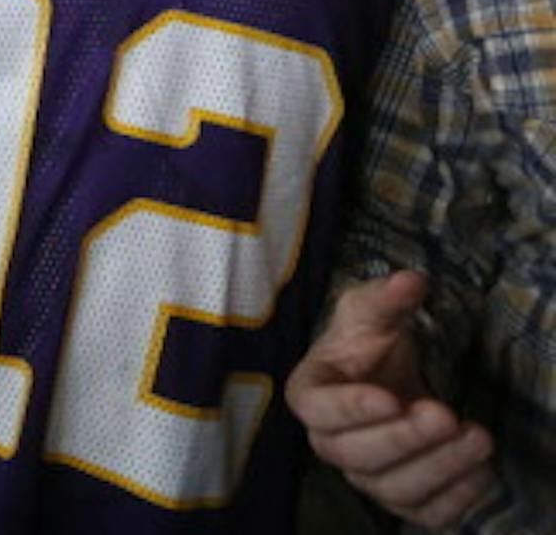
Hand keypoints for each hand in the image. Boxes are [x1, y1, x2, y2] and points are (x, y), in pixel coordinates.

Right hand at [286, 271, 495, 527]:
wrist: (387, 376)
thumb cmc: (369, 343)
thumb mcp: (372, 312)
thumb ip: (386, 299)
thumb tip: (412, 281)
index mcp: (310, 394)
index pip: (317, 412)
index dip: (350, 410)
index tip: (390, 398)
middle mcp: (330, 443)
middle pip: (355, 457)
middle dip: (404, 439)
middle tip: (445, 414)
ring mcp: (366, 475)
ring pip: (393, 489)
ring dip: (438, 468)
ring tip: (478, 436)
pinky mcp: (403, 497)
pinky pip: (424, 513)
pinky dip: (455, 498)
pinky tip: (482, 469)